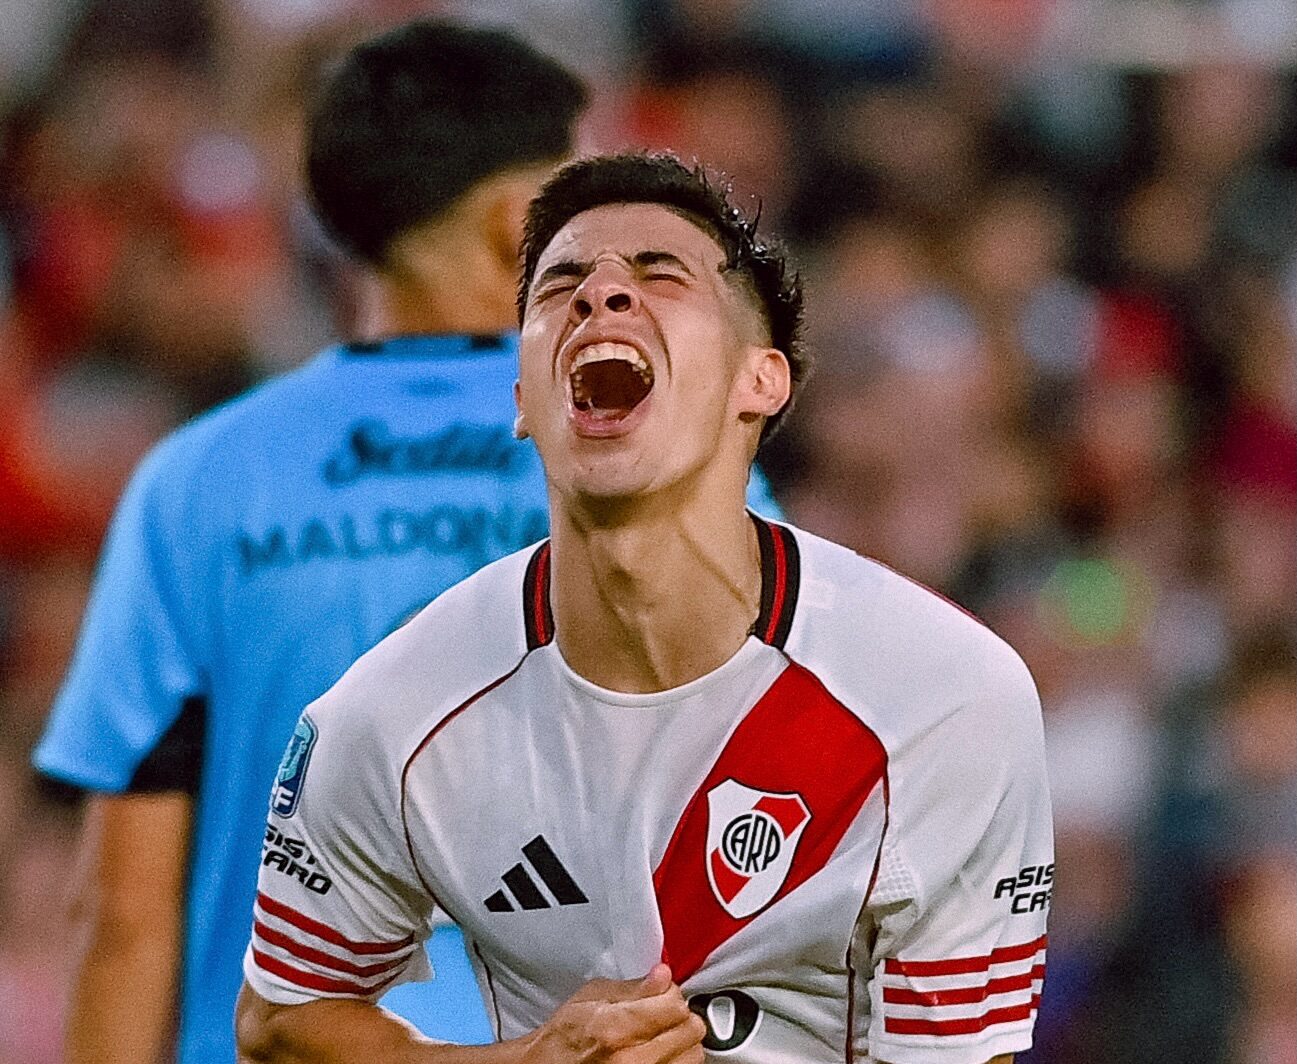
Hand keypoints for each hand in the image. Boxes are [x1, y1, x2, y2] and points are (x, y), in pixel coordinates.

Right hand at [523, 964, 705, 1063]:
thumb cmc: (562, 1039)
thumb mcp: (589, 999)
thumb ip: (630, 988)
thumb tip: (662, 976)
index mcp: (617, 1029)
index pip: (675, 1005)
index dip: (669, 994)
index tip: (660, 994)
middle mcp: (634, 1061)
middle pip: (691, 1031)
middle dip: (678, 1017)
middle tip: (661, 1015)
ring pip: (693, 1055)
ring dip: (681, 1043)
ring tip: (660, 1037)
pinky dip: (676, 1060)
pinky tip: (659, 1054)